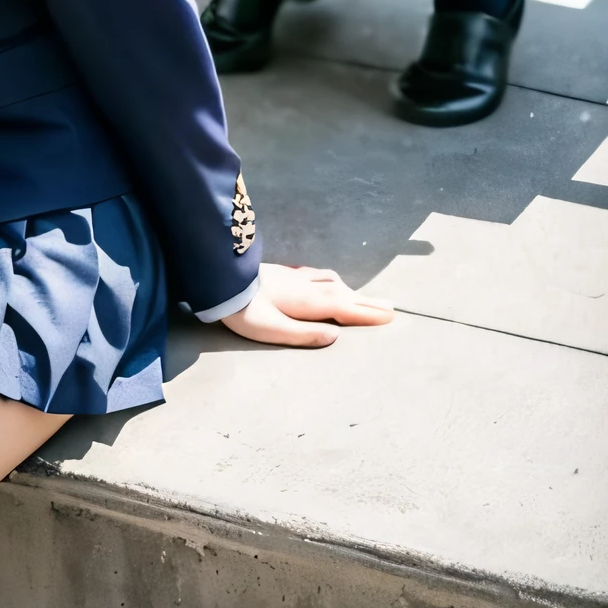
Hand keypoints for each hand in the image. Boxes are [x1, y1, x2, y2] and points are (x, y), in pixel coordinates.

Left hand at [221, 262, 393, 348]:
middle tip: (390, 307)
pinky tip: (325, 280)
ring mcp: (293, 276)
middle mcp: (305, 285)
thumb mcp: (273, 330)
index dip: (367, 312)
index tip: (389, 316)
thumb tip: (335, 336)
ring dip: (349, 290)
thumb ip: (304, 334)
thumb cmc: (243, 310)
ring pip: (330, 281)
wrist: (218, 280)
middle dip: (366, 301)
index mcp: (307, 301)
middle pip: (343, 293)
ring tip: (361, 298)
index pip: (344, 307)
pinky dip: (330, 280)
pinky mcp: (281, 271)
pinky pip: (316, 274)